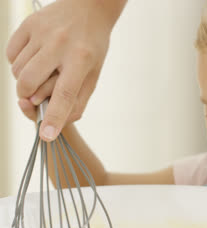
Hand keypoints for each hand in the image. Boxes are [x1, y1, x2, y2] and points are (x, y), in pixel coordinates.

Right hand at [6, 0, 125, 140]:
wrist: (88, 8)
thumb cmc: (92, 47)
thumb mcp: (94, 73)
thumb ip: (77, 99)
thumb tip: (55, 122)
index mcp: (82, 59)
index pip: (65, 93)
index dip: (55, 117)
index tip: (46, 135)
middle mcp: (60, 44)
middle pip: (30, 83)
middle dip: (27, 97)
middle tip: (34, 98)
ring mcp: (42, 32)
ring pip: (17, 71)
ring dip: (25, 80)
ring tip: (41, 72)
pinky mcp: (28, 24)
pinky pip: (10, 55)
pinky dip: (17, 64)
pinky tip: (34, 59)